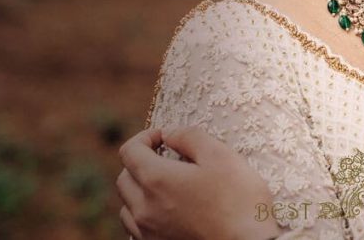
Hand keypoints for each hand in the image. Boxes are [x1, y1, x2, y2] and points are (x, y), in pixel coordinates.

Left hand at [116, 126, 281, 239]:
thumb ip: (190, 136)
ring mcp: (148, 232)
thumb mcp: (221, 156)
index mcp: (157, 180)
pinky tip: (170, 210)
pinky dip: (146, 213)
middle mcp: (144, 208)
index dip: (145, 136)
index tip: (164, 137)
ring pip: (127, 205)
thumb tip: (170, 134)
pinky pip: (137, 228)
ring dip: (141, 190)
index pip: (129, 151)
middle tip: (168, 158)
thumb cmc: (239, 200)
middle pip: (124, 177)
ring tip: (169, 185)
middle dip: (141, 162)